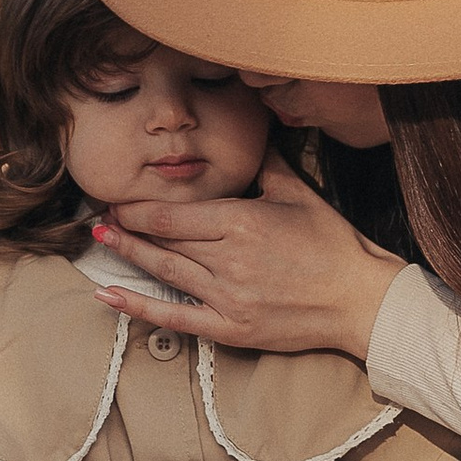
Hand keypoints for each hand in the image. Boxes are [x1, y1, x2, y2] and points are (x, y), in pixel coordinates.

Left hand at [94, 152, 405, 360]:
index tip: (119, 200)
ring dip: (129, 256)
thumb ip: (265, 164)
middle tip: (101, 217)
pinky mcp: (231, 328)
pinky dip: (138, 307)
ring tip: (101, 242)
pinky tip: (109, 296)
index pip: (174, 214)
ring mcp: (227, 297)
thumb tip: (253, 133)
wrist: (360, 298)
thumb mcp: (298, 194)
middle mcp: (228, 259)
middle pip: (165, 241)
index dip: (140, 208)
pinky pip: (175, 317)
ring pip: (165, 272)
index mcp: (241, 222)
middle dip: (129, 227)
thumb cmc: (333, 245)